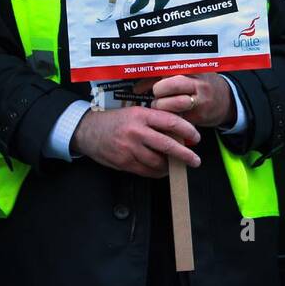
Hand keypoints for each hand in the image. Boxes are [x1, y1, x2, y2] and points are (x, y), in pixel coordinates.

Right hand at [69, 106, 200, 177]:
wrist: (88, 131)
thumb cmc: (116, 121)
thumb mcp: (135, 113)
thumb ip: (155, 121)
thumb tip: (179, 134)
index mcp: (142, 115)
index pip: (171, 122)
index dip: (187, 131)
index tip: (196, 138)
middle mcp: (136, 131)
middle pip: (167, 145)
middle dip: (185, 155)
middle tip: (196, 160)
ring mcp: (129, 148)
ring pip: (158, 161)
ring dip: (170, 166)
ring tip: (176, 166)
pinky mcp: (124, 162)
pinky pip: (146, 171)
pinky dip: (157, 172)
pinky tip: (162, 170)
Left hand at [135, 74, 232, 128]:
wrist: (227, 101)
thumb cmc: (201, 86)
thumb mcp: (190, 75)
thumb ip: (168, 77)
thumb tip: (140, 83)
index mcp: (192, 69)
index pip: (166, 70)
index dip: (149, 79)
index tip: (138, 88)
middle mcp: (197, 83)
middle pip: (171, 84)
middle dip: (158, 91)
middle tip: (156, 96)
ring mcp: (199, 100)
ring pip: (174, 103)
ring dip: (161, 106)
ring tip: (160, 106)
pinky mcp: (198, 116)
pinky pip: (177, 118)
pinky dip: (168, 118)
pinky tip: (166, 117)